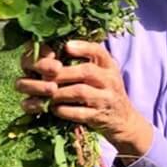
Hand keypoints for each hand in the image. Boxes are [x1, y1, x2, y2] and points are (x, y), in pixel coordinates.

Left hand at [13, 40, 151, 152]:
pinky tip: (54, 108)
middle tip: (44, 76)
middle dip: (62, 73)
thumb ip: (86, 60)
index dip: (82, 47)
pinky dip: (63, 110)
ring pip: (80, 92)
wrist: (123, 119)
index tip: (66, 47)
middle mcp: (111, 80)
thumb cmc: (104, 91)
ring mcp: (106, 99)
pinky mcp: (99, 117)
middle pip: (86, 71)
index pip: (98, 51)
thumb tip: (57, 50)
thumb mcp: (103, 72)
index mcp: (109, 66)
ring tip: (47, 93)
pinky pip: (78, 113)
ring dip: (59, 92)